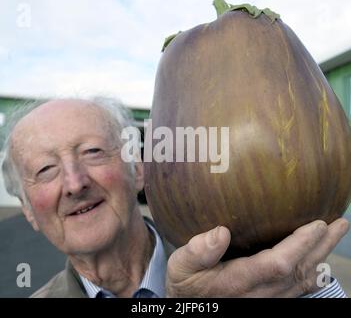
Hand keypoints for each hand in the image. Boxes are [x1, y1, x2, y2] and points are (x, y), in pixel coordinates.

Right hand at [166, 218, 348, 296]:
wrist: (190, 306)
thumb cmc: (186, 283)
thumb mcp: (181, 265)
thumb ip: (198, 251)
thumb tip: (221, 232)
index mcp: (236, 282)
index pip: (277, 264)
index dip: (299, 245)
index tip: (317, 224)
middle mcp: (257, 295)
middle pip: (298, 272)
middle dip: (320, 247)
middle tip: (339, 224)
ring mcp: (265, 301)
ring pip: (302, 281)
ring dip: (321, 257)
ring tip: (335, 235)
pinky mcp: (268, 302)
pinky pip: (297, 291)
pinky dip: (313, 274)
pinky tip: (320, 261)